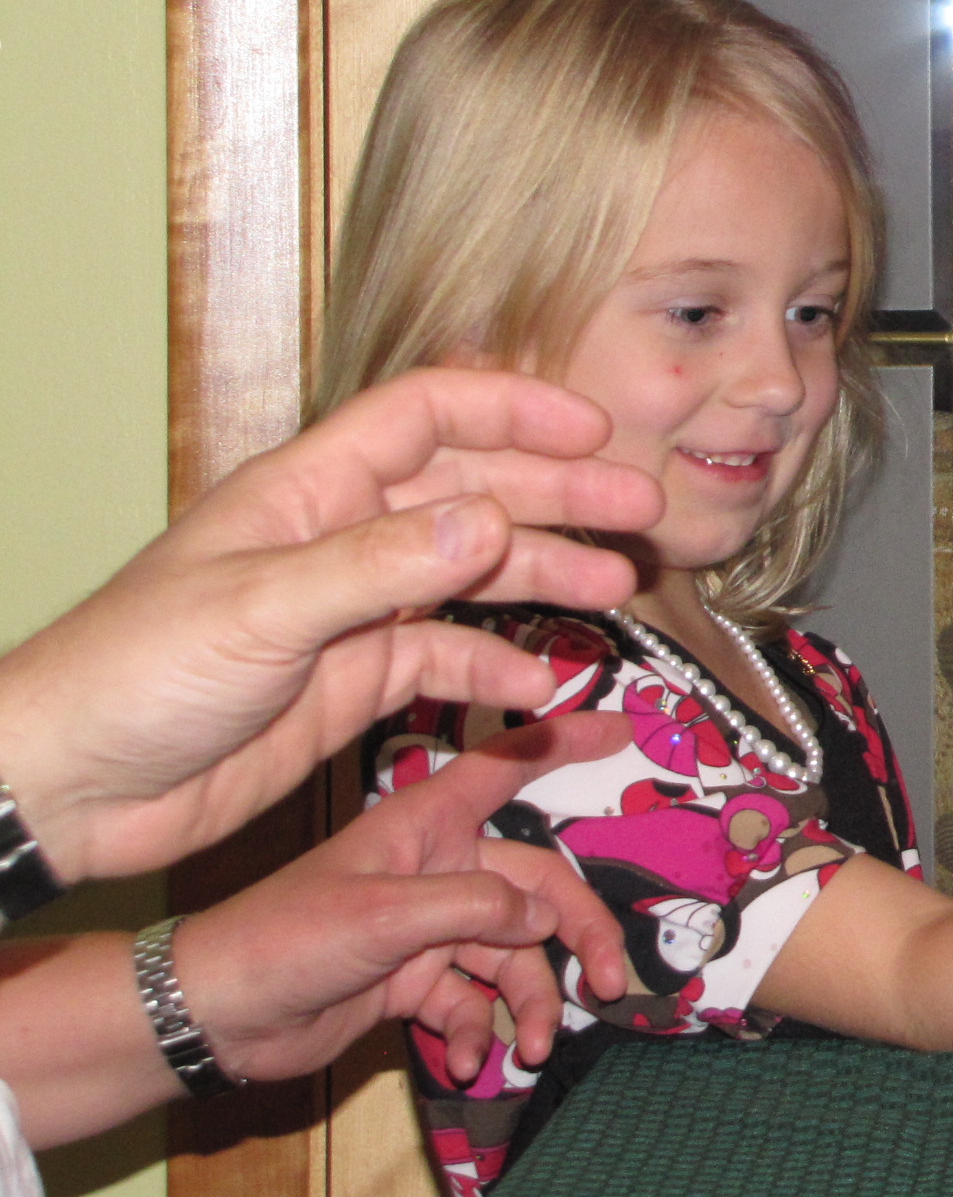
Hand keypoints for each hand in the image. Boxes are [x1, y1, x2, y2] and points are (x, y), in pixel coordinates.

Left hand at [0, 368, 663, 883]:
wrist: (69, 786)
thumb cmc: (133, 677)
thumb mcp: (261, 611)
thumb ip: (379, 565)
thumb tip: (489, 518)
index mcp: (308, 493)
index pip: (428, 418)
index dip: (514, 410)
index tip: (595, 434)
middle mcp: (338, 538)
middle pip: (469, 490)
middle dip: (558, 496)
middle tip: (639, 514)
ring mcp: (348, 610)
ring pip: (469, 573)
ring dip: (544, 575)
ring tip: (618, 590)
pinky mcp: (349, 679)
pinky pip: (444, 658)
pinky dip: (496, 665)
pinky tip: (540, 683)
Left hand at [176, 715, 630, 1086]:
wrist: (215, 1018)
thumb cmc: (284, 939)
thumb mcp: (384, 916)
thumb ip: (473, 910)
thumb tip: (546, 917)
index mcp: (425, 825)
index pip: (507, 767)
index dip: (563, 743)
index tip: (623, 732)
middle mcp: (438, 868)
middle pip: (537, 886)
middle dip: (577, 934)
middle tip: (608, 982)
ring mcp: (428, 927)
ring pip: (514, 953)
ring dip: (531, 1000)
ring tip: (532, 1046)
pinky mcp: (413, 980)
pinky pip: (472, 1000)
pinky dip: (480, 1030)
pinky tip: (472, 1059)